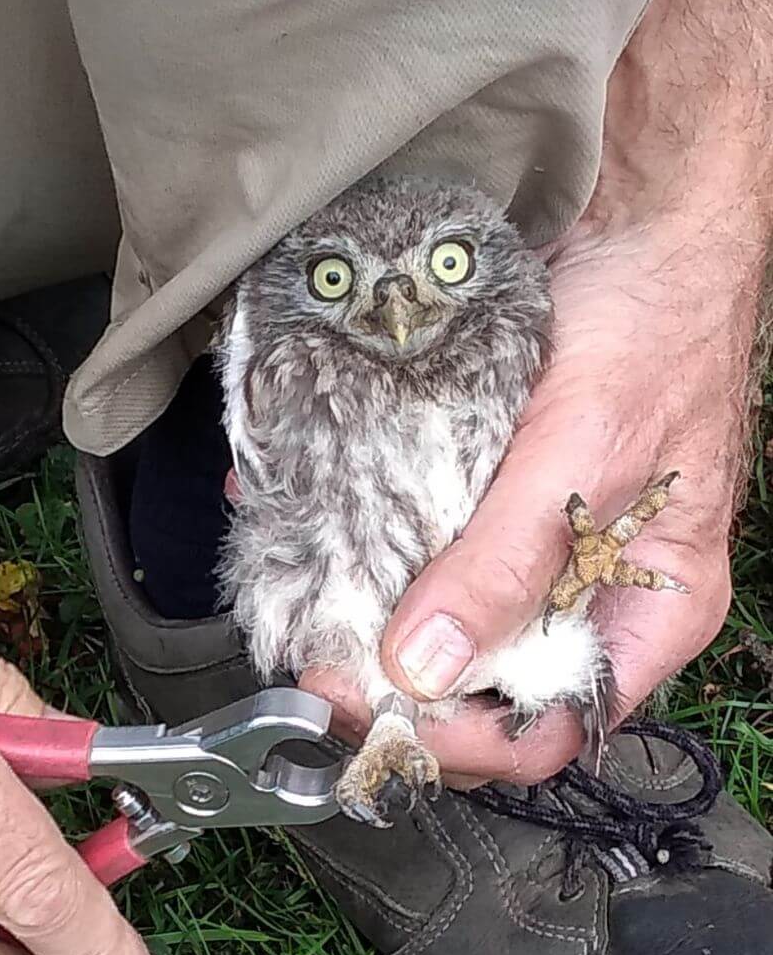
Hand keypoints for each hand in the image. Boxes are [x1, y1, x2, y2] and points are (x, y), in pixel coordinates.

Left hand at [305, 0, 771, 788]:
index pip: (554, 725)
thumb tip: (428, 667)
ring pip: (440, 617)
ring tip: (300, 600)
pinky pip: (416, 538)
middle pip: (484, 682)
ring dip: (365, 614)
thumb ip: (508, 563)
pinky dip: (360, 538)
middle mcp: (584, 591)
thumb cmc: (653, 328)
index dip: (468, 743)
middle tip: (319, 661)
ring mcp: (527, 541)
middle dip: (398, 680)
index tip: (383, 719)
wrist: (636, 212)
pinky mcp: (482, 491)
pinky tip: (306, 518)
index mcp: (644, 611)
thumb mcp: (587, 455)